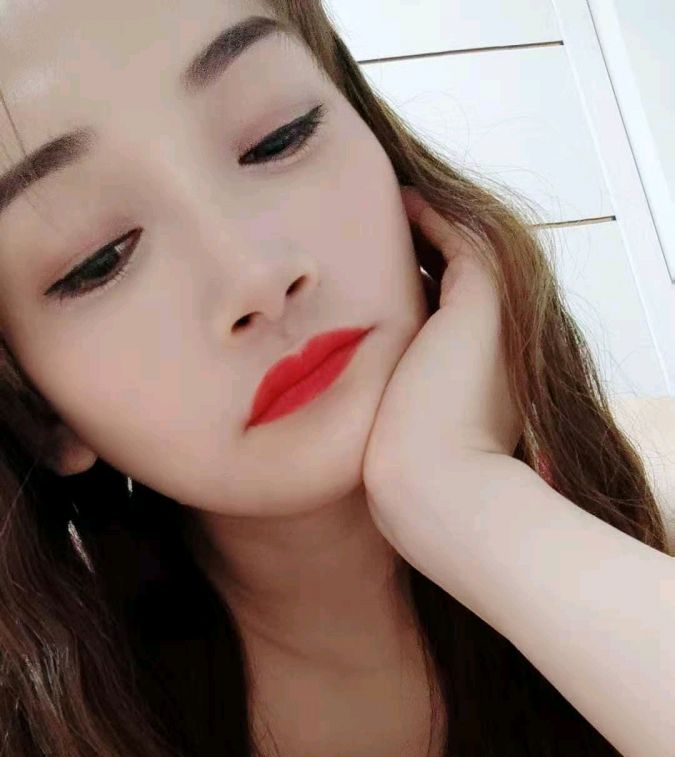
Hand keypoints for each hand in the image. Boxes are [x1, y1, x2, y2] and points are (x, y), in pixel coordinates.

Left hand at [363, 186, 524, 549]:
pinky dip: (433, 219)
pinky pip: (459, 238)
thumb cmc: (401, 476)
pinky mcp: (483, 299)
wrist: (433, 483)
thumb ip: (373, 421)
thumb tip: (328, 423)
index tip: (364, 286)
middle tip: (373, 237)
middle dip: (415, 265)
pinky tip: (399, 203)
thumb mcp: (386, 445)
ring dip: (424, 236)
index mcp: (470, 382)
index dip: (408, 302)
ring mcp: (492, 323)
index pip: (438, 326)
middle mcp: (488, 350)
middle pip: (450, 289)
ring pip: (460, 259)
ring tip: (385, 213)